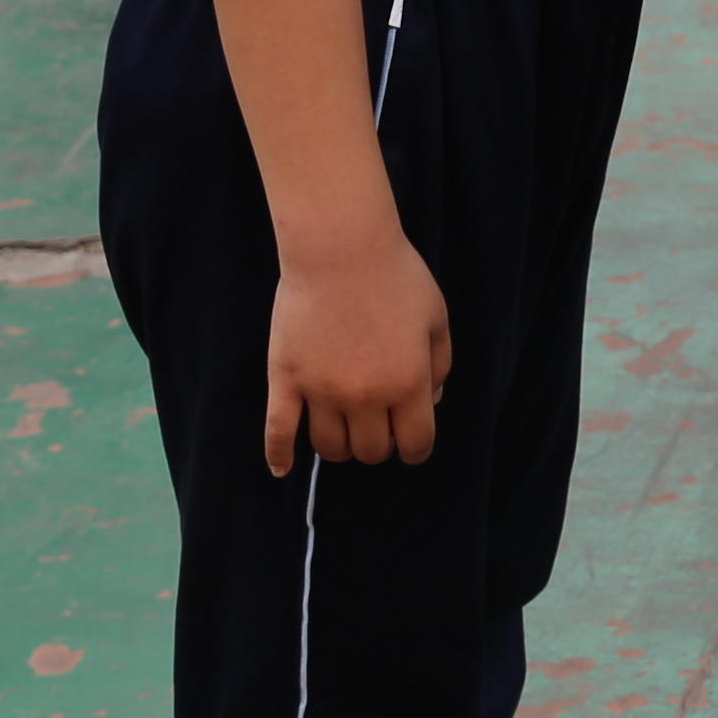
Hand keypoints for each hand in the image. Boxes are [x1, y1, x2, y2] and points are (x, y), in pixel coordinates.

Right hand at [264, 234, 452, 472]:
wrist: (340, 248)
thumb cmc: (396, 277)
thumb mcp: (436, 317)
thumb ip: (440, 364)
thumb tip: (433, 401)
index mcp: (408, 383)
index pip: (415, 444)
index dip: (415, 449)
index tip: (410, 443)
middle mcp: (365, 397)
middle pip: (370, 451)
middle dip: (379, 445)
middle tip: (377, 425)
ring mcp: (321, 392)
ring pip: (330, 448)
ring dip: (340, 446)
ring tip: (344, 429)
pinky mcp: (285, 380)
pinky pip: (278, 432)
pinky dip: (278, 456)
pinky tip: (282, 468)